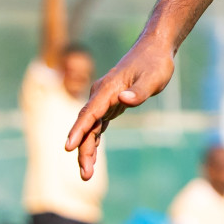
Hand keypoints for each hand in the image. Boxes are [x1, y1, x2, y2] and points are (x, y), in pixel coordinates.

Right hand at [65, 36, 173, 178]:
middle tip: (85, 174)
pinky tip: (91, 156)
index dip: (78, 130)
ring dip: (87, 149)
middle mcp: (101, 95)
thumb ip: (139, 91)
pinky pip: (97, 125)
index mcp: (107, 89)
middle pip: (87, 125)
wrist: (155, 49)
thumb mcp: (153, 78)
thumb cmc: (155, 63)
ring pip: (90, 128)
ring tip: (87, 173)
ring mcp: (104, 100)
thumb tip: (124, 101)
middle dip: (83, 149)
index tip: (68, 147)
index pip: (89, 113)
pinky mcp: (111, 104)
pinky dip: (93, 140)